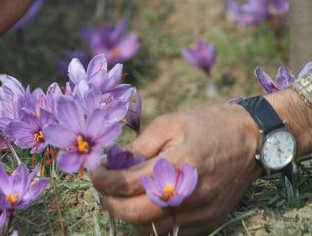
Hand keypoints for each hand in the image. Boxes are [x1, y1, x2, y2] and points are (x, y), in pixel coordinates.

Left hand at [91, 103, 261, 234]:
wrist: (251, 140)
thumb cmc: (208, 125)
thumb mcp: (169, 123)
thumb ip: (140, 146)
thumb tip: (116, 164)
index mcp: (180, 163)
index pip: (129, 183)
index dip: (104, 181)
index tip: (97, 174)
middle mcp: (191, 194)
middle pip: (135, 214)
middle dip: (111, 203)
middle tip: (105, 188)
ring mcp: (201, 213)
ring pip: (149, 229)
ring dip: (129, 214)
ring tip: (125, 194)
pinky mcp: (208, 222)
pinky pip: (169, 232)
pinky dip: (150, 222)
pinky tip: (147, 202)